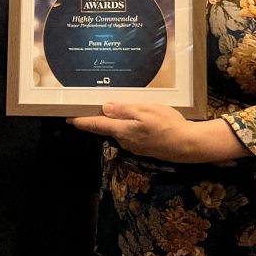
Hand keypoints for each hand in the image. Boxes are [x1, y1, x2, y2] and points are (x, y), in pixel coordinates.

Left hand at [68, 103, 245, 163]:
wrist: (187, 145)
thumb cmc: (167, 124)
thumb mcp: (145, 110)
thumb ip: (124, 110)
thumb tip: (105, 108)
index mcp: (122, 129)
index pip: (96, 125)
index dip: (81, 121)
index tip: (68, 119)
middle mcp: (124, 140)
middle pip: (106, 128)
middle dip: (97, 120)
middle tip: (90, 107)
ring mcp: (134, 146)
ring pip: (118, 131)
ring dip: (115, 122)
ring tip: (116, 109)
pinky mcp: (143, 148)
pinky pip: (129, 135)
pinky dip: (127, 127)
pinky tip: (135, 120)